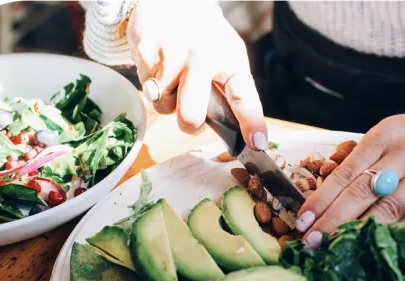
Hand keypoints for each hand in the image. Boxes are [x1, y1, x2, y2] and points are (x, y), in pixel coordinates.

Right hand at [127, 0, 267, 147]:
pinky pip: (146, 87)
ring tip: (175, 77)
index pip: (244, 96)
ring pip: (164, 104)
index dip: (251, 122)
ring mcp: (173, 53)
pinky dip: (153, 83)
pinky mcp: (146, 49)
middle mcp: (203, 57)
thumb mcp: (227, 57)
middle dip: (189, 124)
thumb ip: (230, 91)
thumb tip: (236, 134)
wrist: (172, 1)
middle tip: (191, 117)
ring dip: (169, 99)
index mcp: (230, 61)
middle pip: (191, 114)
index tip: (257, 143)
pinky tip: (160, 64)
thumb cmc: (205, 41)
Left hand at [293, 102, 404, 247]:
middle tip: (311, 243)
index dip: (322, 199)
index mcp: (385, 136)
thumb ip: (367, 158)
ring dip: (361, 233)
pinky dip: (397, 235)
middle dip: (333, 221)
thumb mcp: (394, 131)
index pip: (346, 172)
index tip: (303, 221)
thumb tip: (330, 196)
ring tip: (338, 250)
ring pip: (389, 210)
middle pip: (362, 194)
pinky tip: (379, 249)